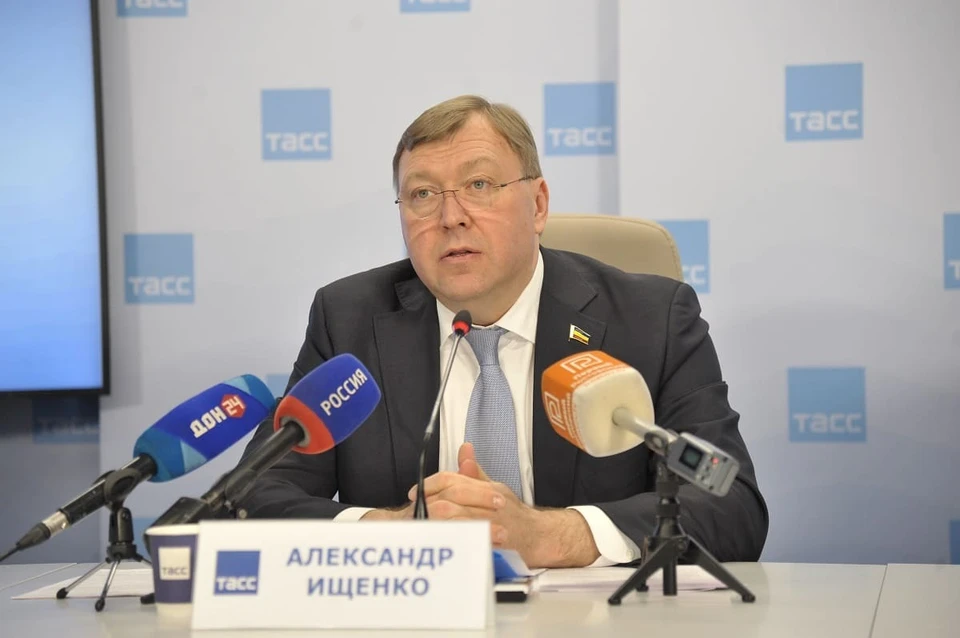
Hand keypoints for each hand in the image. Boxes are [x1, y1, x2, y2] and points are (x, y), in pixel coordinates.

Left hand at [406, 444, 599, 567]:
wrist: (540, 537)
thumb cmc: (515, 515)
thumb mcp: (495, 489)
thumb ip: (475, 474)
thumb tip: (464, 450)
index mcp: (487, 489)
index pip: (452, 479)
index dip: (429, 485)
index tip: (415, 493)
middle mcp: (489, 504)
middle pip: (449, 499)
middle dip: (428, 505)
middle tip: (414, 513)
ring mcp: (490, 525)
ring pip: (453, 520)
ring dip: (433, 522)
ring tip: (421, 526)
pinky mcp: (491, 546)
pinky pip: (463, 542)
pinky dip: (447, 540)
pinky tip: (436, 541)